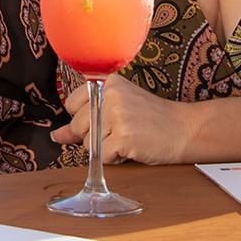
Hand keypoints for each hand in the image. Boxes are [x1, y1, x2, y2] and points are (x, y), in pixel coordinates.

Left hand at [50, 75, 191, 165]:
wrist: (184, 129)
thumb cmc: (150, 119)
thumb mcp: (117, 109)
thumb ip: (84, 119)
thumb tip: (56, 135)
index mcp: (107, 82)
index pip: (71, 104)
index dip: (85, 117)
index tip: (105, 117)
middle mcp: (110, 95)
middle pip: (77, 125)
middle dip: (94, 134)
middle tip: (121, 129)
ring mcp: (117, 116)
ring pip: (88, 143)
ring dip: (105, 147)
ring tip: (127, 138)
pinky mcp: (124, 137)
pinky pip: (101, 156)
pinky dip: (114, 158)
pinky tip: (131, 148)